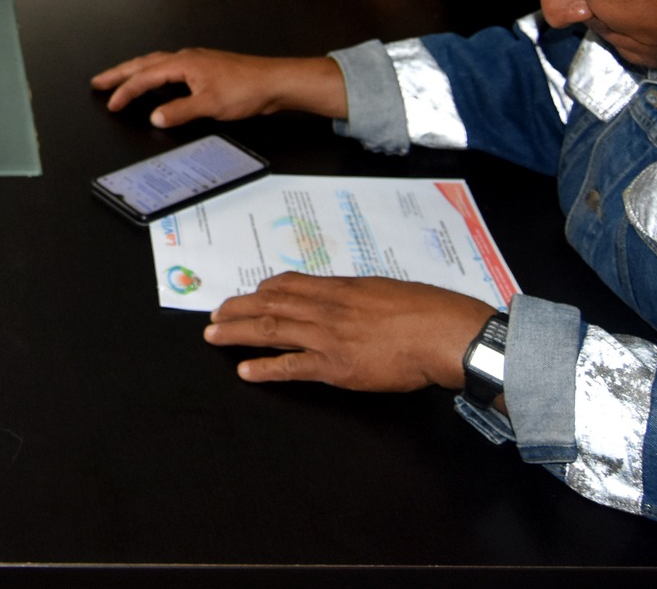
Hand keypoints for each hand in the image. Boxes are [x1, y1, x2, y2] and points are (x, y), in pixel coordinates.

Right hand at [92, 48, 303, 126]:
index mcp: (183, 63)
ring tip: (119, 79)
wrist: (273, 82)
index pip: (145, 77)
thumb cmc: (247, 88)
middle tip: (98, 81)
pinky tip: (157, 81)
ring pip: (156, 63)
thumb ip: (180, 111)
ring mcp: (195, 62)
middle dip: (119, 73)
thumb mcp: (210, 104)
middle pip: (144, 63)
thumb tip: (156, 117)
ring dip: (135, 71)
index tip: (110, 102)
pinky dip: (154, 74)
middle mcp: (186, 58)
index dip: (125, 91)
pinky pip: (169, 68)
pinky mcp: (204, 69)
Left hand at [204, 274, 498, 391]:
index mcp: (340, 289)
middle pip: (270, 304)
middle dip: (238, 309)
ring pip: (271, 330)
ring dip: (237, 332)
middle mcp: (326, 308)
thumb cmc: (425, 310)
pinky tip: (246, 371)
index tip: (249, 294)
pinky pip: (292, 366)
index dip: (264, 290)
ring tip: (213, 336)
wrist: (442, 332)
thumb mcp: (385, 291)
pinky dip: (265, 368)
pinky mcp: (335, 366)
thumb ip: (361, 297)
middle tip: (215, 314)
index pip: (290, 285)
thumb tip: (353, 301)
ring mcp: (327, 337)